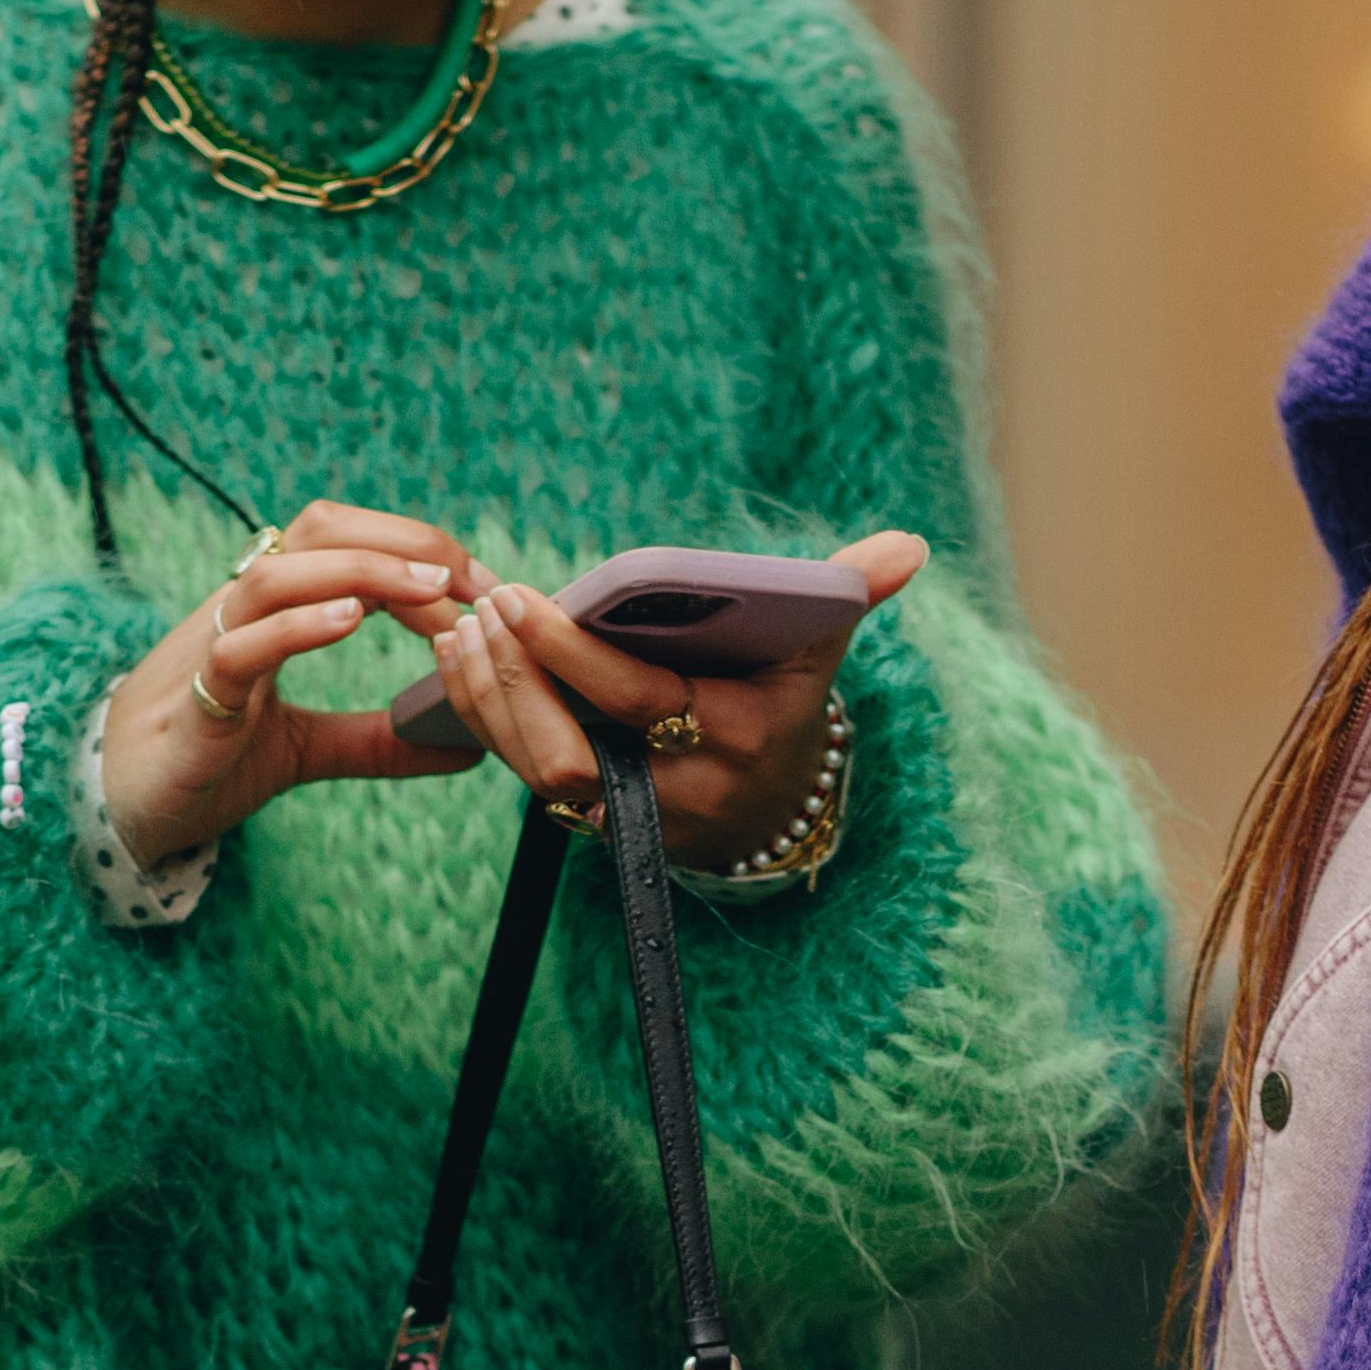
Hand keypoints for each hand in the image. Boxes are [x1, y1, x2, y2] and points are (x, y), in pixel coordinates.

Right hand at [101, 502, 502, 869]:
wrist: (119, 807)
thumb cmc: (205, 763)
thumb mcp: (307, 748)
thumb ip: (378, 739)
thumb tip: (460, 745)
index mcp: (271, 610)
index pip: (342, 537)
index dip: (412, 543)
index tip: (477, 584)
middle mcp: (241, 611)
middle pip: (318, 530)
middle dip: (400, 541)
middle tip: (468, 582)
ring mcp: (213, 648)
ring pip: (279, 575)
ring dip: (363, 573)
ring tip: (428, 593)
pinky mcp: (197, 701)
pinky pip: (240, 646)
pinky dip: (298, 627)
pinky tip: (350, 623)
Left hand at [422, 530, 924, 870]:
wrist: (773, 806)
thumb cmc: (784, 701)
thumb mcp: (819, 648)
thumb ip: (852, 591)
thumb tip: (910, 545)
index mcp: (734, 736)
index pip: (641, 701)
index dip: (573, 657)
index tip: (524, 600)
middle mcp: (682, 790)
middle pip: (576, 754)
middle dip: (518, 684)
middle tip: (486, 609)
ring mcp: (634, 816)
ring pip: (542, 777)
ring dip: (491, 705)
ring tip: (464, 631)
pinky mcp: (594, 824)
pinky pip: (529, 780)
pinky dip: (486, 722)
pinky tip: (460, 661)